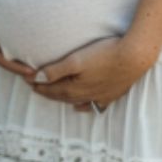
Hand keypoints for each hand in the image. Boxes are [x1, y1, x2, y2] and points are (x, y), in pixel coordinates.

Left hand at [31, 35, 154, 110]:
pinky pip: (92, 105)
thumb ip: (55, 70)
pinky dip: (83, 106)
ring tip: (53, 93)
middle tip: (35, 85)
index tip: (26, 78)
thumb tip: (36, 78)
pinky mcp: (111, 95)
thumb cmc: (104, 54)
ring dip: (62, 97)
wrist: (134, 57)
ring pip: (74, 101)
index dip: (37, 83)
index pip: (50, 88)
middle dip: (46, 90)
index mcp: (73, 88)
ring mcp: (98, 97)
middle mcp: (84, 96)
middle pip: (60, 95)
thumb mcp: (76, 60)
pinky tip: (81, 106)